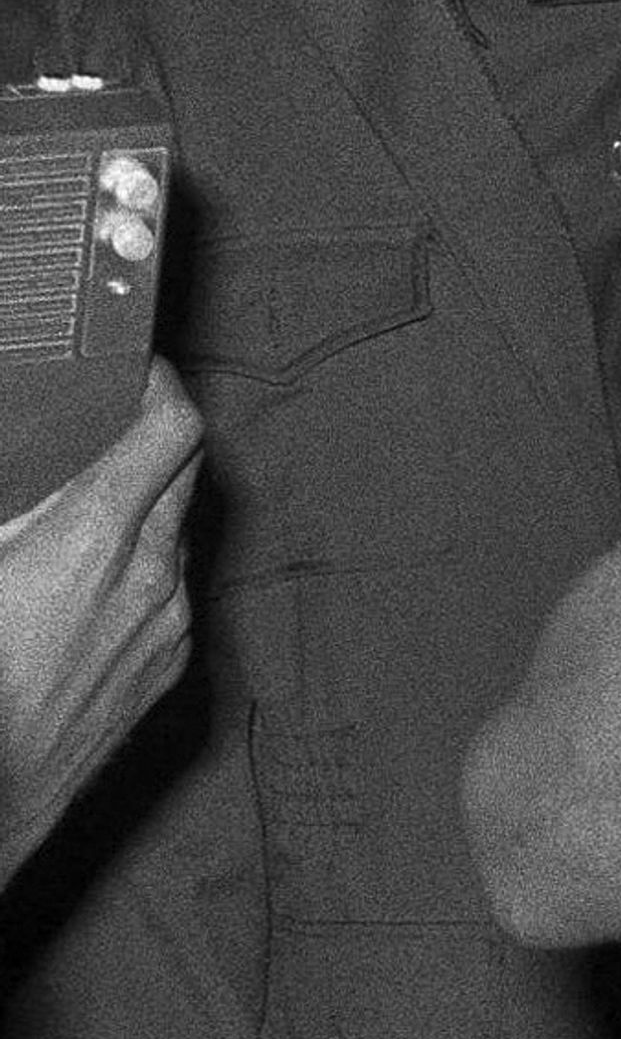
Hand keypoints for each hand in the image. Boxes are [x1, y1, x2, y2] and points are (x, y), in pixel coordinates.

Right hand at [0, 364, 205, 886]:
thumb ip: (9, 503)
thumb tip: (21, 483)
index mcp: (96, 537)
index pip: (171, 426)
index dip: (158, 384)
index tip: (133, 369)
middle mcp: (152, 574)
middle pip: (185, 471)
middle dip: (154, 439)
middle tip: (108, 428)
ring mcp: (170, 625)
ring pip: (177, 534)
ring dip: (146, 510)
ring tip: (84, 515)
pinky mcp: (171, 668)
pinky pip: (172, 594)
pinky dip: (144, 572)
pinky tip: (90, 588)